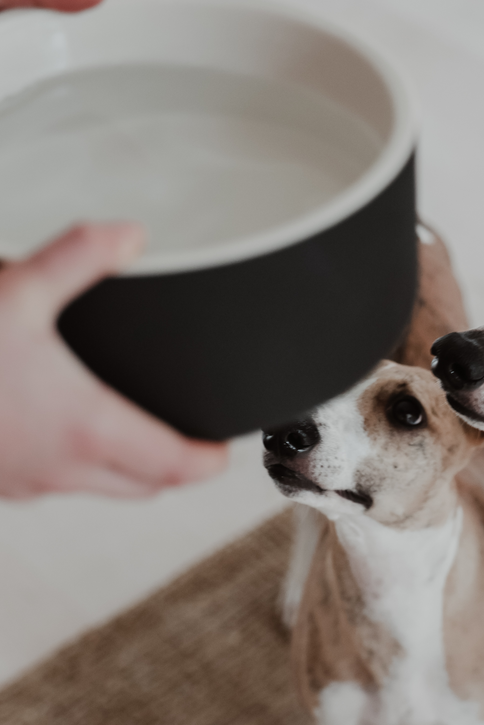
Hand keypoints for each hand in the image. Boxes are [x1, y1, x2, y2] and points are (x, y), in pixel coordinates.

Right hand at [0, 223, 228, 498]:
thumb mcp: (16, 292)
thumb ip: (78, 259)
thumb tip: (129, 235)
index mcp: (85, 430)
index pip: (175, 465)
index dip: (209, 462)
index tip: (223, 451)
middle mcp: (61, 469)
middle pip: (147, 485)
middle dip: (175, 465)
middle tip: (191, 439)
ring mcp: (26, 484)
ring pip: (102, 489)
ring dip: (129, 468)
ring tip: (139, 432)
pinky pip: (56, 484)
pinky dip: (79, 467)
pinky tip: (63, 431)